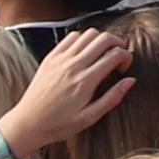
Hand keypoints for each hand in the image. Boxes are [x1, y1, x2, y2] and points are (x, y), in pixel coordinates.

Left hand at [5, 23, 139, 151]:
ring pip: (88, 34)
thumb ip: (112, 98)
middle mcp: (74, 65)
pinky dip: (82, 39)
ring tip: (103, 52)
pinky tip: (84, 51)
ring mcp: (61, 59)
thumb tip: (129, 81)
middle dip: (117, 43)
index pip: (114, 55)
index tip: (124, 67)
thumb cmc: (58, 124)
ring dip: (100, 39)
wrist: (28, 123)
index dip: (126, 57)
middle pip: (103, 39)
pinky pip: (71, 37)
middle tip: (118, 55)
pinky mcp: (51, 57)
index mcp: (86, 81)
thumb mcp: (90, 118)